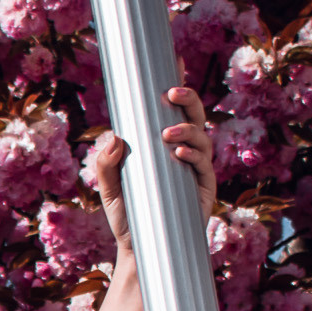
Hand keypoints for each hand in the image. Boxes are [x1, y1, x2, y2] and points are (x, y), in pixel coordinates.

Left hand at [92, 85, 218, 253]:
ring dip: (187, 129)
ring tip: (168, 134)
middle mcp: (184, 152)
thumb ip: (107, 165)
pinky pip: (204, 166)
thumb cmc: (127, 215)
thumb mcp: (109, 189)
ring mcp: (196, 170)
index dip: (176, 86)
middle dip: (187, 99)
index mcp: (163, 145)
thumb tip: (115, 137)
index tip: (174, 61)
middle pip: (194, 115)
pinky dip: (193, 155)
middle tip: (171, 92)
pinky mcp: (204, 189)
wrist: (141, 250)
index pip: (172, 110)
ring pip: (203, 137)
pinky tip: (178, 153)